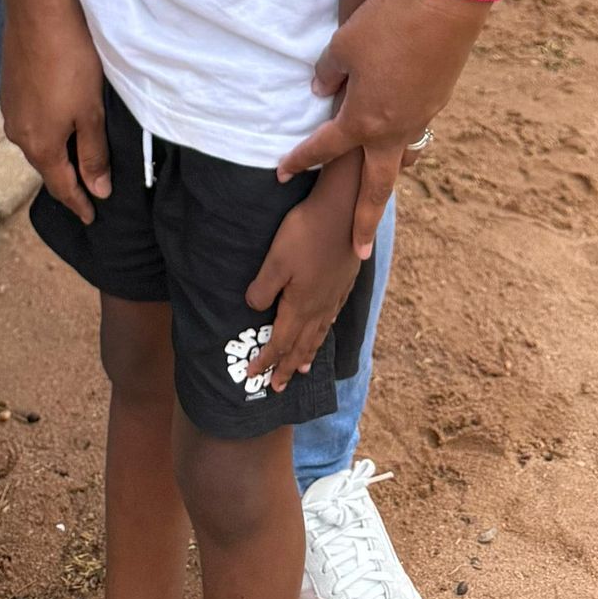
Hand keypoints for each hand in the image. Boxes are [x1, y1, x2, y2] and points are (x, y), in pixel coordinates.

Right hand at [0, 0, 111, 223]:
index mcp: (41, 146)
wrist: (38, 11)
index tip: (91, 217)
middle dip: (67, 178)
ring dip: (57, 150)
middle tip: (89, 189)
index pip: (62, 187)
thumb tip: (98, 191)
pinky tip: (60, 117)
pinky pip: (31, 120)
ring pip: (37, 141)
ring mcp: (11, 109)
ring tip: (77, 154)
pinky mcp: (10, 87)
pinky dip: (47, 127)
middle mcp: (19, 134)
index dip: (79, 204)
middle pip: (47, 165)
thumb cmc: (71, 60)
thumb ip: (93, 154)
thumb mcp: (91, 112)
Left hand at [243, 180, 361, 392]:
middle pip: (301, 345)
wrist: (345, 211)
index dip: (265, 360)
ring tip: (303, 368)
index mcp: (300, 306)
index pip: (279, 342)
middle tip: (278, 387)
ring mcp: (334, 297)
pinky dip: (324, 333)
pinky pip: (331, 319)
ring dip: (307, 354)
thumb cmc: (306, 232)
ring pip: (319, 334)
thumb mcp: (276, 259)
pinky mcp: (344, 283)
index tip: (253, 376)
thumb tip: (253, 308)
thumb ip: (263, 288)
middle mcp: (319, 308)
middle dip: (287, 367)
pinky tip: (325, 329)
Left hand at [276, 0, 485, 253]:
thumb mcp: (344, 45)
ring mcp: (421, 117)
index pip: (324, 149)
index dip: (299, 160)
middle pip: (376, 187)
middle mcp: (395, 129)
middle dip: (364, 220)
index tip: (280, 174)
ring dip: (390, 173)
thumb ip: (328, 73)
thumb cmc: (387, 23)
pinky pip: (415, 127)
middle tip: (358, 250)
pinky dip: (404, 136)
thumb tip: (323, 92)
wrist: (446, 5)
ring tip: (381, 188)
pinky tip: (400, 126)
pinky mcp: (438, 99)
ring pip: (401, 156)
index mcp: (365, 120)